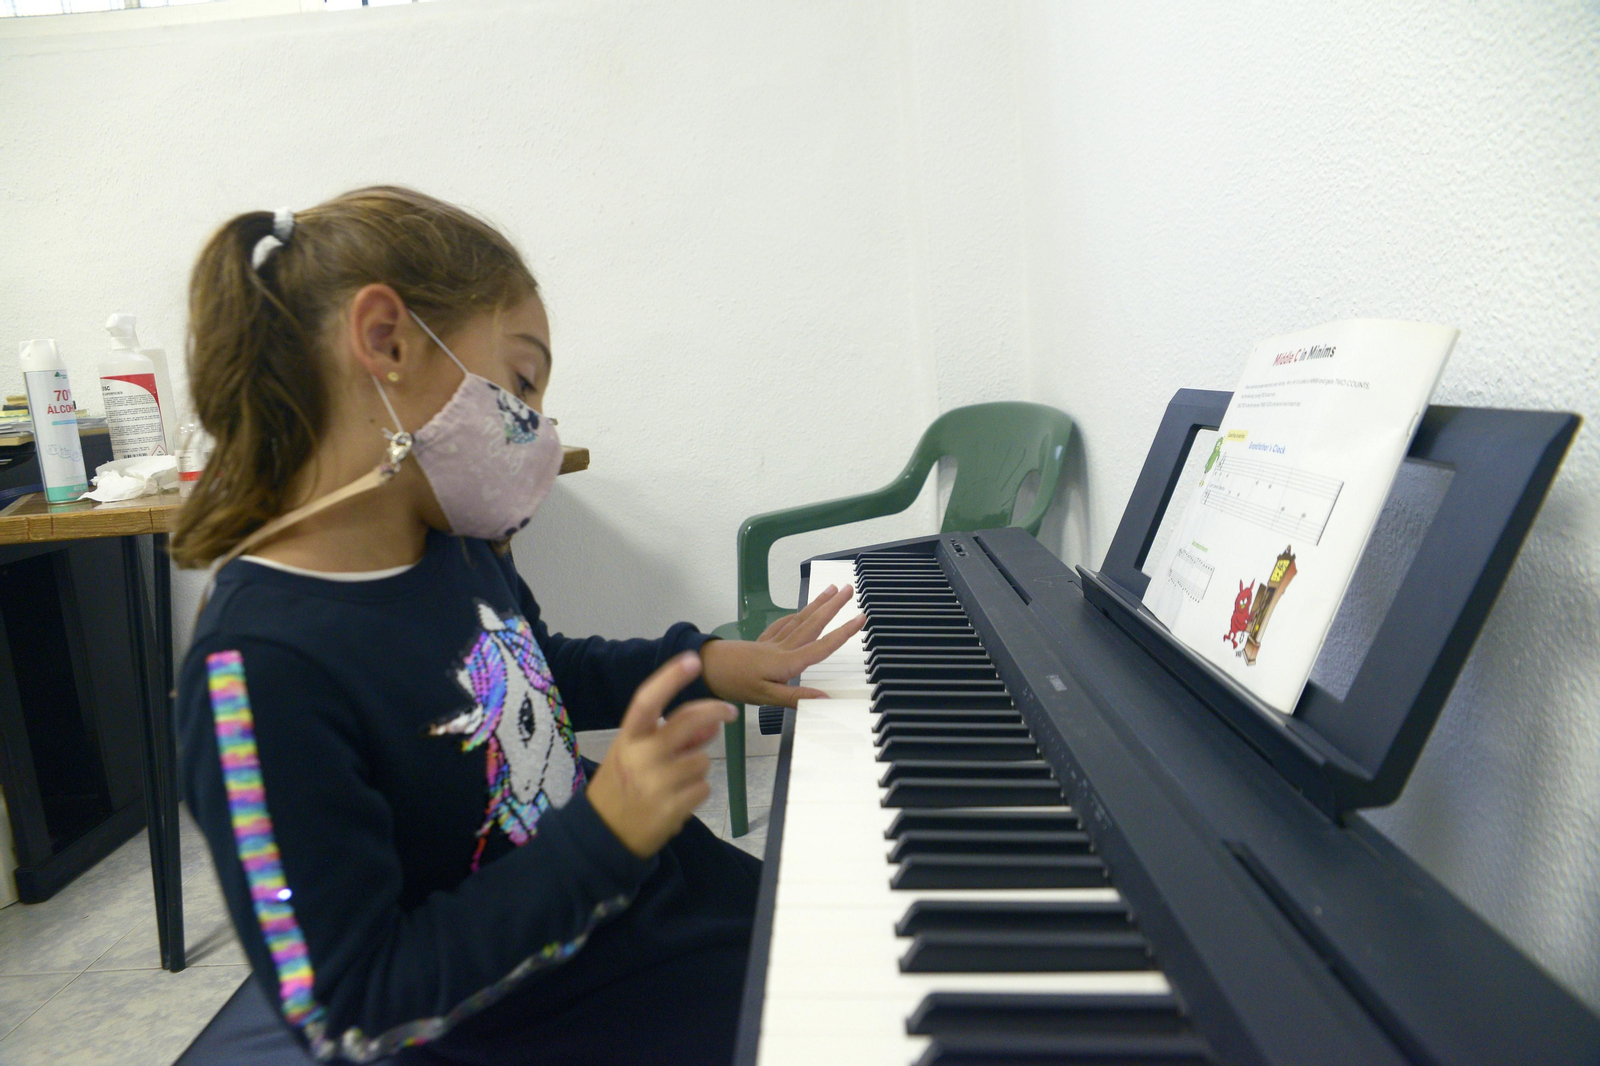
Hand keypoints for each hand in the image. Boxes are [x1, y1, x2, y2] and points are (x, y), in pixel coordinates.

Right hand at [587, 653, 735, 858]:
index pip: (647, 701)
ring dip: (698, 766)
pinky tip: (677, 798)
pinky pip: (703, 787)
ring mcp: (656, 784)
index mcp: (627, 739)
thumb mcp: (635, 754)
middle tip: (729, 712)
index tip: (692, 660)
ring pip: (702, 760)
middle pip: (688, 722)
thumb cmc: (621, 785)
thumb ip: (669, 736)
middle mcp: (640, 757)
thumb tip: (710, 726)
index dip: (670, 678)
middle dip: (715, 712)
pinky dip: (696, 791)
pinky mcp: (672, 809)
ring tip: (676, 779)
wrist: (603, 834)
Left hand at [700, 583, 866, 707]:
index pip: (822, 646)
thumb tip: (825, 698)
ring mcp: (772, 642)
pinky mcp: (762, 641)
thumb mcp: (766, 697)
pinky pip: (783, 624)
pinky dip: (796, 615)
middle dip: (833, 606)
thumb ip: (796, 698)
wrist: (707, 668)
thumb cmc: (735, 684)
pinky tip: (801, 610)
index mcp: (788, 663)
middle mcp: (783, 648)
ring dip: (817, 604)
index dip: (843, 633)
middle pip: (813, 624)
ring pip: (800, 619)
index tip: (860, 618)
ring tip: (832, 590)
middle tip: (849, 589)